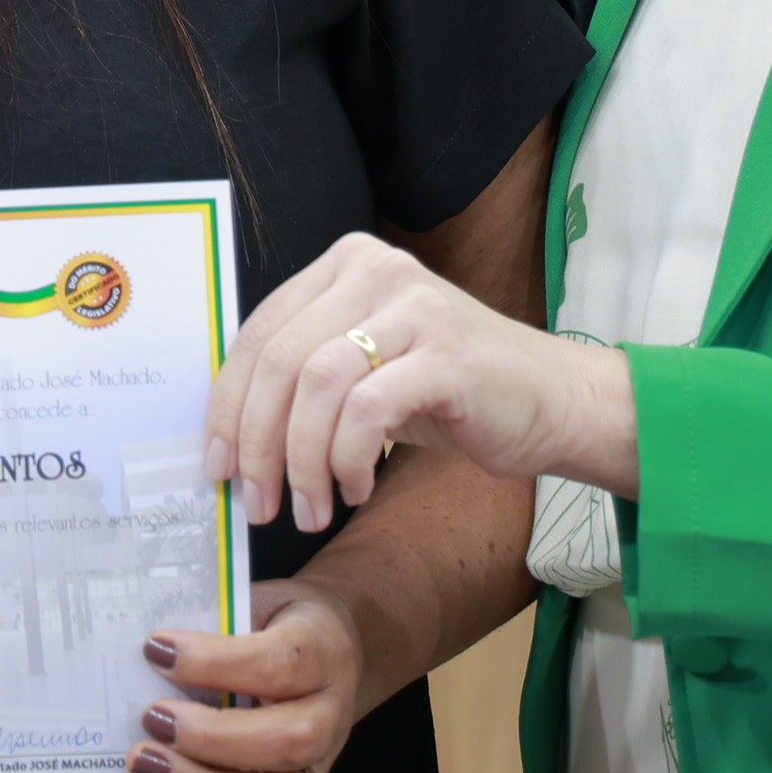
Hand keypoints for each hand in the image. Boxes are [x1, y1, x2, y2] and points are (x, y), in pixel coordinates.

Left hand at [119, 578, 364, 772]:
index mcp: (323, 654)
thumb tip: (142, 650)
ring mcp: (311, 769)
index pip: (280, 664)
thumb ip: (212, 621)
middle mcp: (328, 717)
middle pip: (287, 742)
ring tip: (142, 764)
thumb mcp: (255, 601)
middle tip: (150, 717)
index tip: (156, 649)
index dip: (216, 662)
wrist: (329, 650)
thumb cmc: (276, 622)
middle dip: (210, 737)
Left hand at [207, 231, 637, 521]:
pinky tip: (357, 489)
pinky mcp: (448, 354)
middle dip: (258, 442)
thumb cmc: (449, 390)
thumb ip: (304, 375)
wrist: (552, 400)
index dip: (228, 405)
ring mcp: (415, 308)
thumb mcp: (366, 365)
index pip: (259, 333)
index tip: (219, 466)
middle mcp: (377, 271)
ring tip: (311, 507)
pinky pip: (368, 410)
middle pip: (280, 360)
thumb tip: (228, 435)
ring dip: (302, 460)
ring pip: (317, 385)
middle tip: (259, 502)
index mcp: (344, 265)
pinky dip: (348, 458)